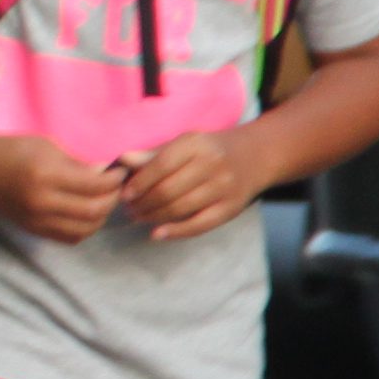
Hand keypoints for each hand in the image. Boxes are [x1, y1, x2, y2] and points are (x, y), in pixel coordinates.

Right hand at [0, 131, 124, 244]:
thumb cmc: (9, 149)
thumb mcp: (45, 146)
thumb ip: (76, 163)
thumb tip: (104, 175)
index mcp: (46, 174)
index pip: (95, 185)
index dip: (114, 179)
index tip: (120, 171)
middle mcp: (42, 201)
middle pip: (94, 210)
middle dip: (112, 198)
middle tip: (115, 187)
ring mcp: (37, 219)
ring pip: (85, 229)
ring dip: (101, 216)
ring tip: (102, 201)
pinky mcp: (33, 229)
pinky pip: (70, 237)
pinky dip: (85, 229)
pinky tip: (86, 214)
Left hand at [120, 127, 273, 243]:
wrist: (257, 156)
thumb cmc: (209, 150)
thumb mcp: (184, 144)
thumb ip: (153, 154)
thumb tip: (122, 160)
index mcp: (196, 144)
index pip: (161, 165)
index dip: (139, 182)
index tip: (124, 194)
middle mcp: (212, 165)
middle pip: (169, 190)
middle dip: (143, 203)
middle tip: (129, 209)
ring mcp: (224, 188)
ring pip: (181, 208)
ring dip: (154, 217)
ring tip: (139, 217)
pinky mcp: (231, 208)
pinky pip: (200, 225)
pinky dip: (176, 232)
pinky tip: (157, 234)